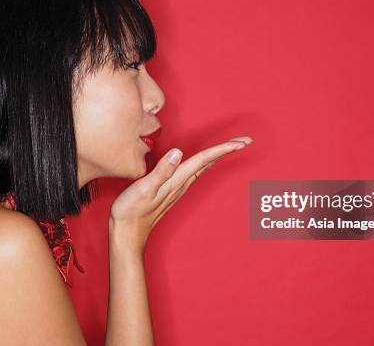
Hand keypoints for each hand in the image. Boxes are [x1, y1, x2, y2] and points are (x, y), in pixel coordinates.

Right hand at [109, 136, 252, 251]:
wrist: (127, 234)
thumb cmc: (131, 212)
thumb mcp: (144, 189)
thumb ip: (161, 171)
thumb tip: (177, 153)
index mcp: (176, 180)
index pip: (203, 160)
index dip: (222, 149)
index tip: (241, 142)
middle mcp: (181, 183)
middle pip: (209, 162)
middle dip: (228, 150)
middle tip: (246, 140)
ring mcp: (178, 187)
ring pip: (204, 167)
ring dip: (218, 155)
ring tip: (232, 146)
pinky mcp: (172, 189)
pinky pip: (195, 172)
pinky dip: (205, 162)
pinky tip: (206, 161)